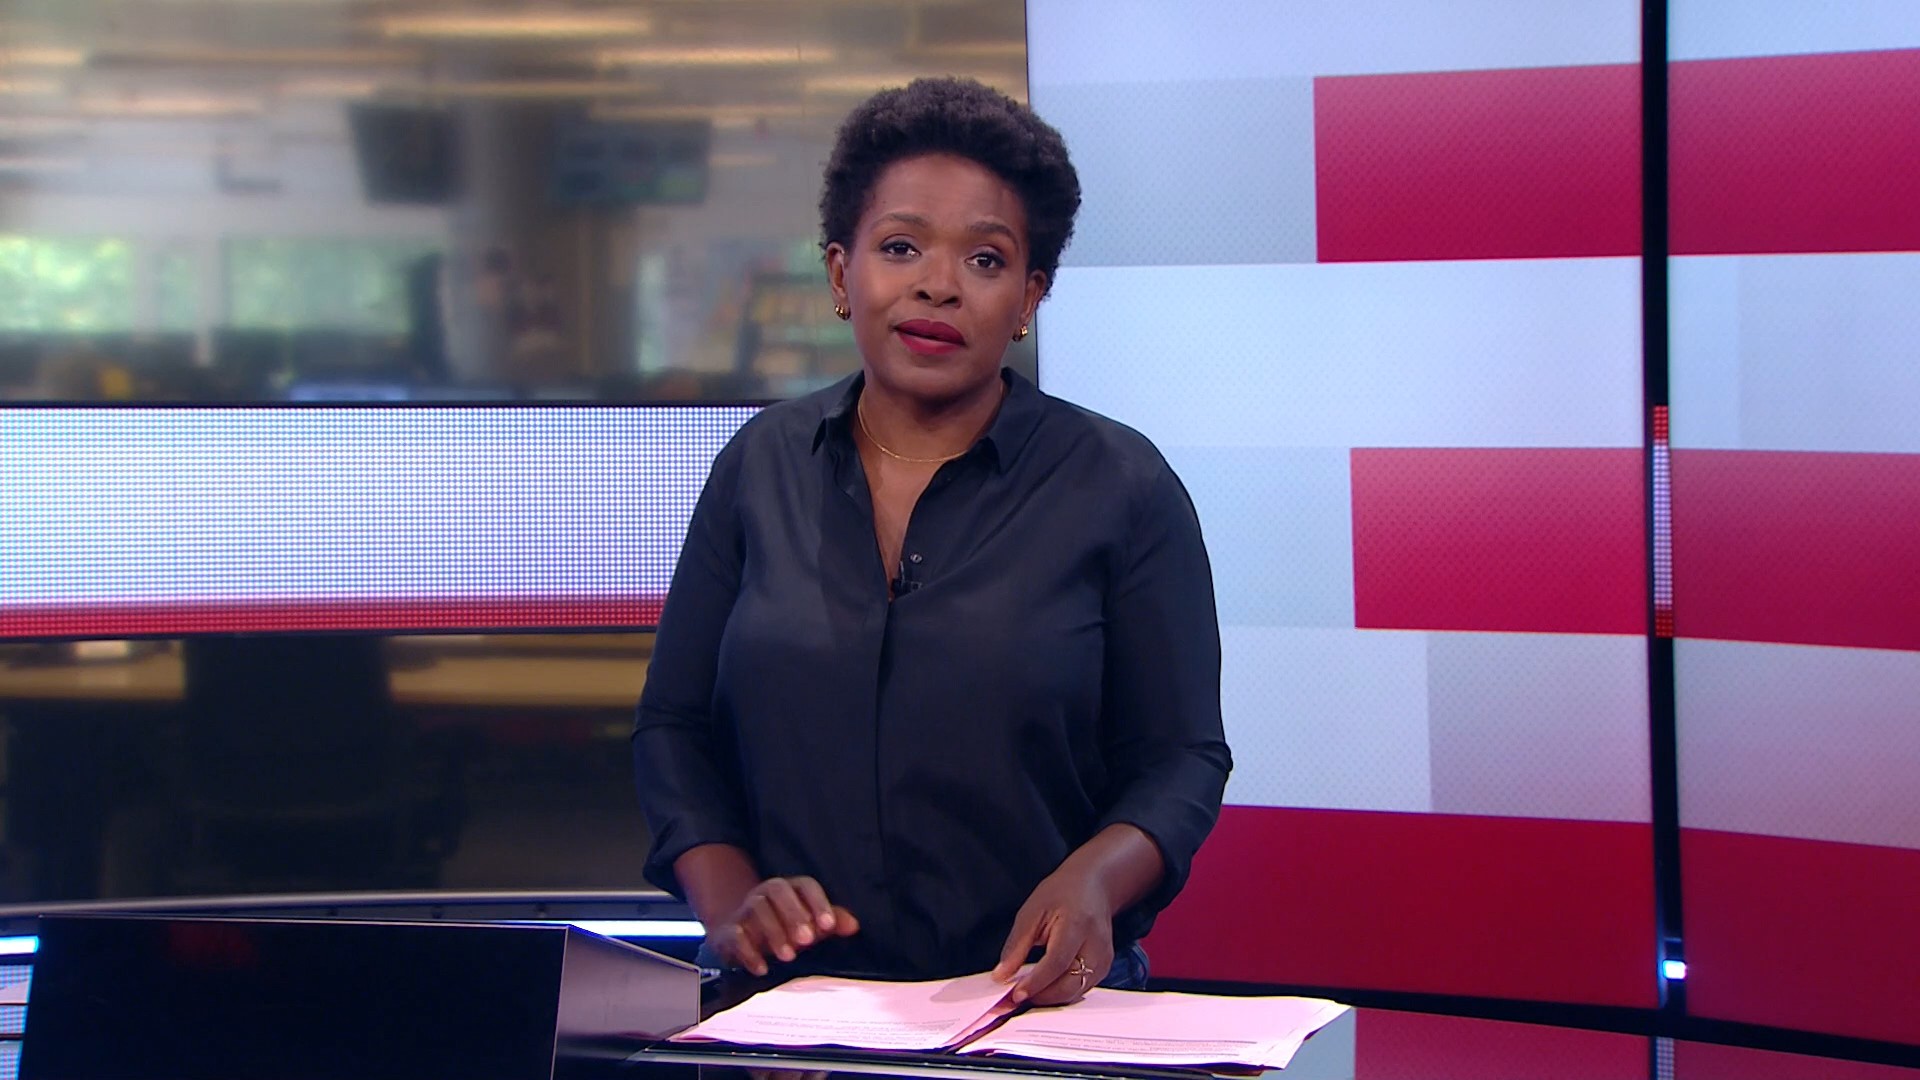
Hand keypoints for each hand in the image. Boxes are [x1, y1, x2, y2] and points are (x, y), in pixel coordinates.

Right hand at [710, 875, 859, 976]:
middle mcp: (766, 893)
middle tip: (807, 941)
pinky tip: (762, 968)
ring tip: (789, 956)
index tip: (829, 925)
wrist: (738, 935)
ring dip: (774, 932)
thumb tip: (854, 926)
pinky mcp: (729, 930)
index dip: (818, 903)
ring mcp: (745, 909)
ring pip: (757, 908)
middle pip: (778, 890)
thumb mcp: (809, 924)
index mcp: (790, 889)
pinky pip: (735, 934)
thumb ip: (832, 922)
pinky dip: (748, 951)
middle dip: (794, 914)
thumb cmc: (783, 927)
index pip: (805, 886)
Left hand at [991, 865, 1113, 1005]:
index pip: (1057, 962)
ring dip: (1049, 999)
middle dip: (1041, 997)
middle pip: (1070, 984)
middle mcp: (1096, 946)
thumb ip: (1016, 945)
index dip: (1036, 982)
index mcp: (1077, 925)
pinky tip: (1042, 988)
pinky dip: (1059, 993)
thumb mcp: (1032, 912)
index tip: (1015, 994)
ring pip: (1075, 992)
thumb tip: (1001, 975)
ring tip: (1025, 993)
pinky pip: (1079, 989)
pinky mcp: (1103, 969)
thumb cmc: (1062, 893)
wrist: (1093, 887)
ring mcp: (1103, 959)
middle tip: (1014, 999)